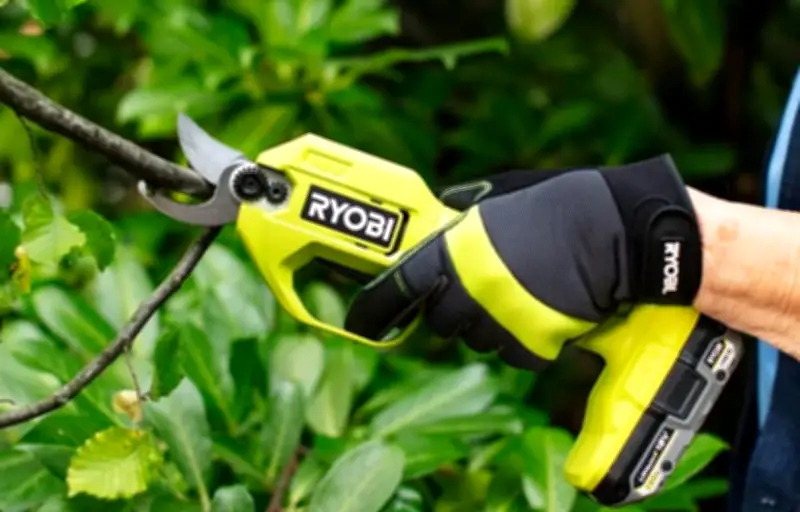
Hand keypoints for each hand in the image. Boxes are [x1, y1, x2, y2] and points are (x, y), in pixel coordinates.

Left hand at [343, 156, 702, 369]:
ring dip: (491, 323)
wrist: (619, 233)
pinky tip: (545, 309)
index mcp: (455, 251)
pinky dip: (524, 338)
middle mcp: (469, 291)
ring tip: (523, 291)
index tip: (360, 320)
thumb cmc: (561, 206)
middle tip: (483, 287)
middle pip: (441, 322)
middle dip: (454, 308)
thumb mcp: (500, 196)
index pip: (396, 289)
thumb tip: (440, 216)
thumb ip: (461, 213)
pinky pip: (514, 353)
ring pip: (478, 340)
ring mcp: (500, 322)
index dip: (373, 309)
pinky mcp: (532, 345)